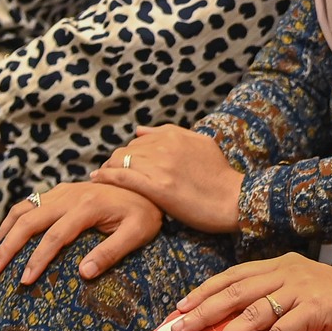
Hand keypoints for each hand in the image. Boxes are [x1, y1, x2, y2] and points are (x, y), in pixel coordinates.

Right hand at [0, 182, 163, 282]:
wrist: (148, 184)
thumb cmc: (146, 213)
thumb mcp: (138, 234)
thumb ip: (111, 252)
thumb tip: (83, 274)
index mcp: (88, 205)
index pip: (55, 236)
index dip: (37, 259)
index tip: (24, 281)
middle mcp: (70, 195)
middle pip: (29, 219)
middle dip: (9, 247)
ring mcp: (63, 191)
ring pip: (23, 208)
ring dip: (4, 232)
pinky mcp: (60, 191)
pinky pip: (28, 203)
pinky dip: (12, 221)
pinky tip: (5, 240)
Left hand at [91, 125, 241, 232]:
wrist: (234, 200)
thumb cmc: (220, 176)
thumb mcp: (201, 144)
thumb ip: (172, 133)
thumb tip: (139, 130)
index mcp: (176, 135)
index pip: (139, 140)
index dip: (128, 153)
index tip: (121, 163)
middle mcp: (167, 146)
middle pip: (127, 150)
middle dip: (115, 160)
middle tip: (106, 173)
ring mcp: (161, 166)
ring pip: (121, 161)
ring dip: (107, 168)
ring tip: (99, 178)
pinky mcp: (158, 187)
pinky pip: (123, 177)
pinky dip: (107, 177)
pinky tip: (98, 180)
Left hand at [173, 254, 331, 330]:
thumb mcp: (302, 290)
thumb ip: (274, 296)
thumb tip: (238, 320)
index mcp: (280, 265)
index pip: (234, 276)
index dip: (205, 291)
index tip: (180, 309)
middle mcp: (287, 272)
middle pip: (236, 292)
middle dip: (204, 313)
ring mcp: (301, 288)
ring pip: (253, 313)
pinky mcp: (316, 308)